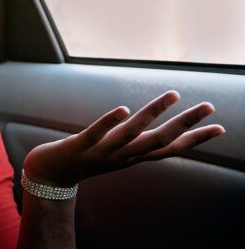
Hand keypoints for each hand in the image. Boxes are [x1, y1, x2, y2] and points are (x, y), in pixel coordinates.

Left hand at [23, 91, 224, 186]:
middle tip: (208, 105)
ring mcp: (101, 152)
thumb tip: (153, 129)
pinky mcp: (79, 146)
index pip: (169, 149)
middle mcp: (121, 156)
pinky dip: (110, 122)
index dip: (194, 140)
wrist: (48, 175)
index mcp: (131, 156)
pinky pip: (97, 133)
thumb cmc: (84, 159)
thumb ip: (133, 143)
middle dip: (185, 124)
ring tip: (172, 94)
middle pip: (159, 141)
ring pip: (131, 134)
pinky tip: (124, 108)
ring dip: (153, 114)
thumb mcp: (114, 153)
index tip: (220, 127)